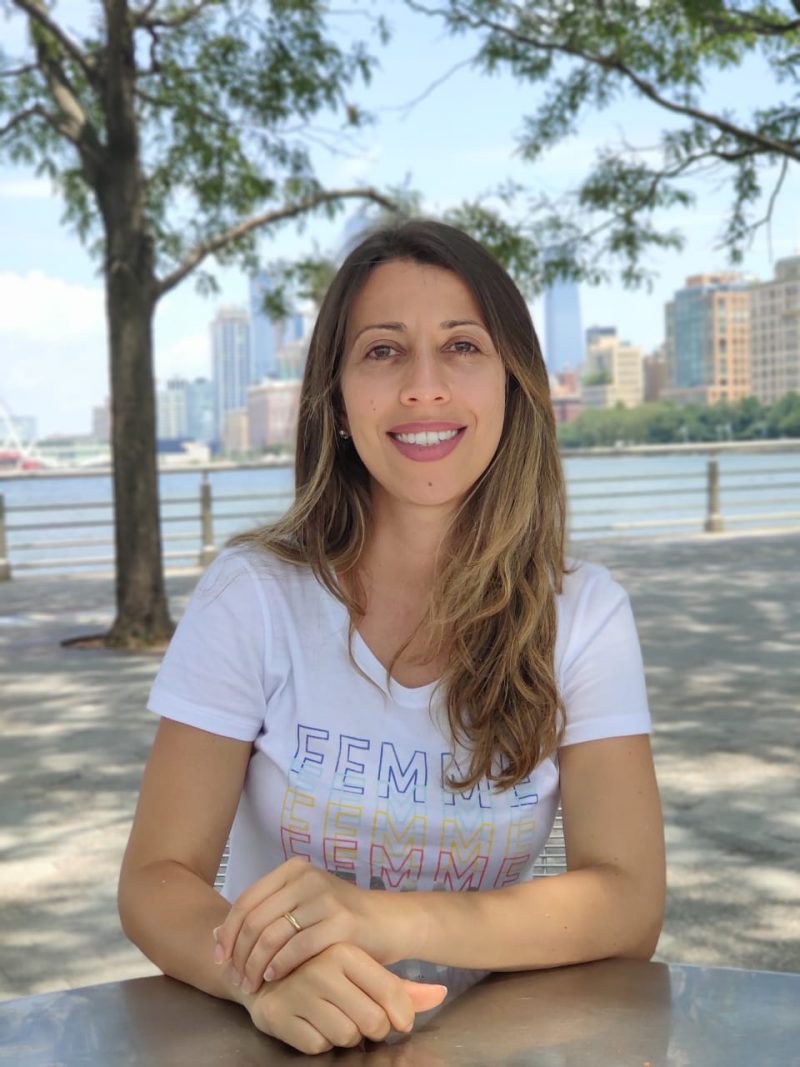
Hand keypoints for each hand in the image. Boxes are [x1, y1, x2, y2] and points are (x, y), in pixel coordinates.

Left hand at [215, 857, 414, 992]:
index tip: (220, 958)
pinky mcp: (340, 923)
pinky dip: (279, 966)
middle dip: (239, 954)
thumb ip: (269, 913)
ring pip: (272, 936)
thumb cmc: (341, 918)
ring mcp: (324, 898)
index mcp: (294, 870)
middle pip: (255, 920)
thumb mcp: (304, 904)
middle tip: (236, 979)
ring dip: (255, 966)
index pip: (247, 900)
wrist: (390, 922)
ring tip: (252, 985)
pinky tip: (274, 978)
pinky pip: (297, 948)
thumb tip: (220, 934)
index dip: (228, 932)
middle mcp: (307, 878)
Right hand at [246, 942, 446, 1054]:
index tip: (395, 1018)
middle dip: (370, 1027)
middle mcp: (322, 967)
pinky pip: (318, 1046)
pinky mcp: (279, 1015)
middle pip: (373, 1022)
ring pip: (346, 1037)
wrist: (264, 971)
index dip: (400, 1015)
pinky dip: (318, 1041)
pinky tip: (309, 1021)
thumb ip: (403, 987)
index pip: (393, 995)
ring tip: (330, 1014)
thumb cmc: (324, 972)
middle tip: (356, 1014)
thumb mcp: (363, 971)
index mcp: (346, 951)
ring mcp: (298, 991)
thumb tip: (440, 994)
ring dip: (344, 1034)